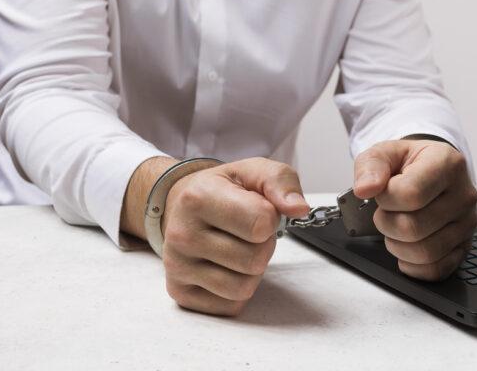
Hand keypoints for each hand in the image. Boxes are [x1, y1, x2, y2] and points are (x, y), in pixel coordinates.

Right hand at [161, 158, 308, 315]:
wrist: (182, 206)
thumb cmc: (223, 190)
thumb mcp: (253, 171)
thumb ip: (281, 182)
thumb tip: (298, 209)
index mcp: (198, 198)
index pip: (261, 223)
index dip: (270, 217)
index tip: (257, 208)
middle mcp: (181, 234)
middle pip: (255, 259)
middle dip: (262, 245)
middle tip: (246, 230)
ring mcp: (178, 267)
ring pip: (243, 287)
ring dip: (251, 270)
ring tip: (235, 246)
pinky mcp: (181, 293)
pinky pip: (231, 305)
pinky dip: (237, 288)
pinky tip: (224, 265)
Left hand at [353, 139, 476, 280]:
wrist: (431, 170)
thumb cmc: (409, 163)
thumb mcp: (385, 152)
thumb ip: (371, 166)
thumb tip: (365, 189)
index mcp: (446, 164)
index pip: (411, 193)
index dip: (385, 198)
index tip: (382, 192)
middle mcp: (463, 194)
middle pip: (414, 227)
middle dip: (386, 223)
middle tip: (385, 212)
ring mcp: (466, 223)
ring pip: (425, 252)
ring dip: (397, 246)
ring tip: (395, 228)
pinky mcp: (464, 246)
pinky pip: (438, 269)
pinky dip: (414, 266)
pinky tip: (405, 249)